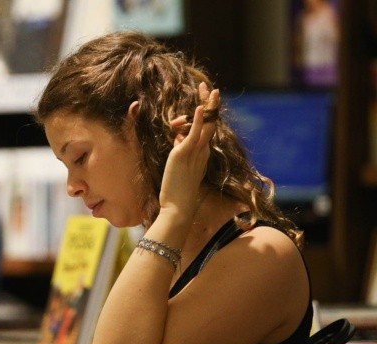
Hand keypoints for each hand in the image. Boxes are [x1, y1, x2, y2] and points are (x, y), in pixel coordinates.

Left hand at [160, 82, 219, 217]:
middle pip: (211, 123)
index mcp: (202, 154)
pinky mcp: (184, 154)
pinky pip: (193, 134)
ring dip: (208, 105)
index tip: (206, 101)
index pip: (206, 130)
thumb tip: (178, 139)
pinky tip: (199, 108)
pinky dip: (197, 120)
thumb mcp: (179, 167)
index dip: (207, 114)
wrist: (178, 208)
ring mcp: (194, 152)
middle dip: (211, 104)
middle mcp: (202, 151)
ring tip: (209, 89)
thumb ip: (180, 151)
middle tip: (212, 88)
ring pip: (206, 124)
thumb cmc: (178, 193)